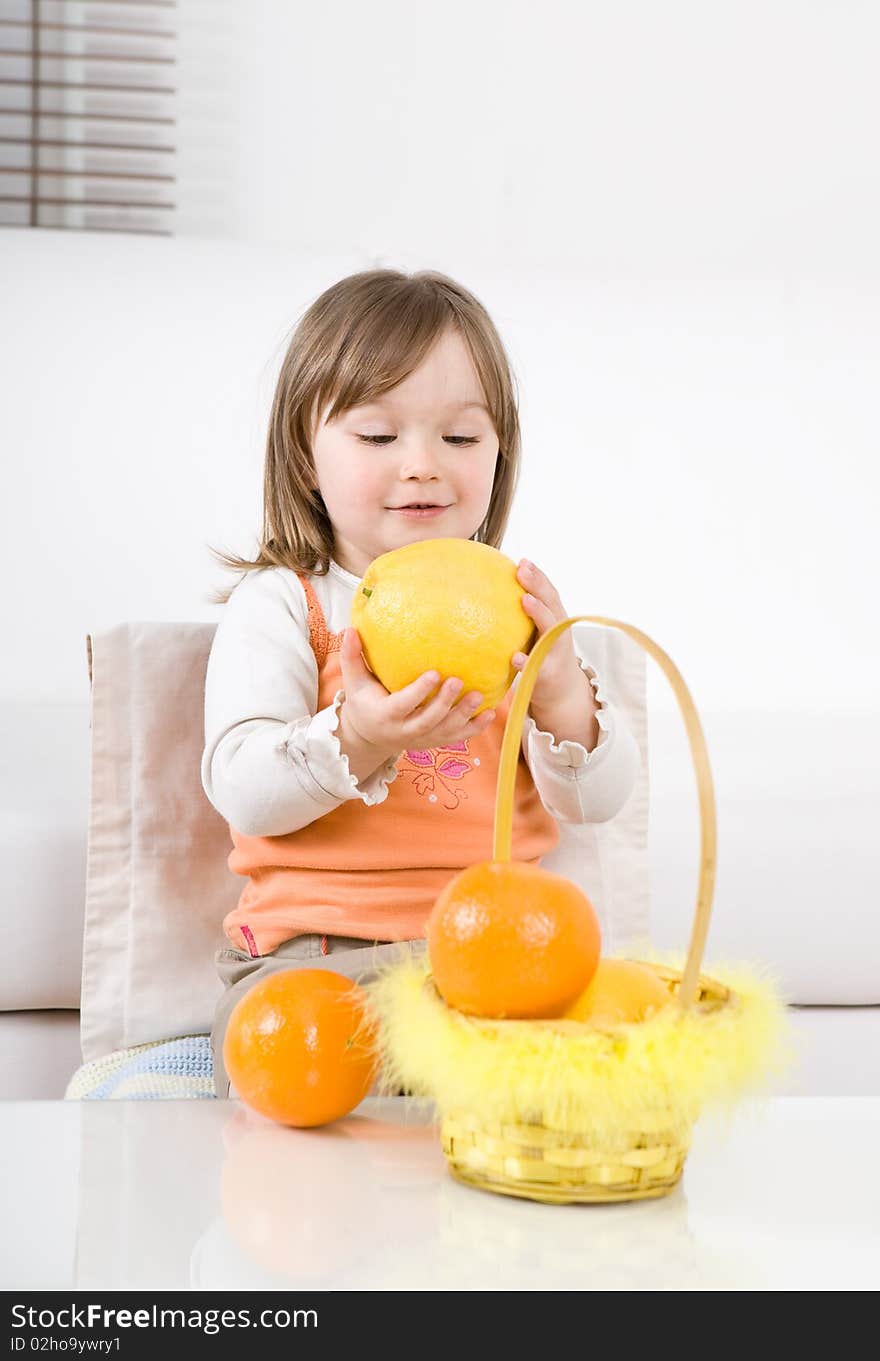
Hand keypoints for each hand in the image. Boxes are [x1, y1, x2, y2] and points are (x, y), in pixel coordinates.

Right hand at [338, 628, 496, 758]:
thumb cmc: (364, 701)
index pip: (403, 704)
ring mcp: (422, 739)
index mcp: (386, 715)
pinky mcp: (435, 742)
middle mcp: (405, 731)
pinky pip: (457, 737)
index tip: (434, 673)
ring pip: (445, 731)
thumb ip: (352, 657)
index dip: (418, 692)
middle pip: (427, 721)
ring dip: (464, 716)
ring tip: (480, 696)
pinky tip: (491, 713)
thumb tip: (349, 629)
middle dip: (444, 703)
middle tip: (459, 681)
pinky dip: (474, 728)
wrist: (369, 736)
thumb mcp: (354, 682)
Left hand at [510, 559, 583, 707]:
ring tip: (525, 600)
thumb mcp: (537, 635)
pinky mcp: (548, 674)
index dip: (538, 576)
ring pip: (550, 630)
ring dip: (539, 613)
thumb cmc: (542, 658)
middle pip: (551, 604)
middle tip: (522, 569)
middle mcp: (559, 632)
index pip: (548, 593)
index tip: (522, 561)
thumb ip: (523, 618)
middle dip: (538, 585)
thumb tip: (488, 596)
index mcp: (555, 620)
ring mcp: (556, 652)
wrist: (562, 694)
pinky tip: (514, 657)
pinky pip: (537, 667)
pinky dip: (527, 661)